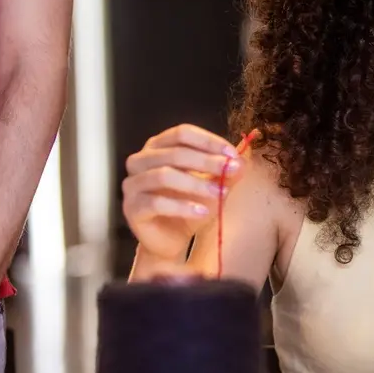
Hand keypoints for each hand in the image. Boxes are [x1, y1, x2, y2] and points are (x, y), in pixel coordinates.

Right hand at [123, 124, 248, 262]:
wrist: (172, 239)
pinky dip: (182, 206)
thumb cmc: (189, 206)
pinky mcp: (131, 208)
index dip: (208, 141)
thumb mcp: (213, 186)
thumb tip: (241, 162)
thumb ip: (225, 172)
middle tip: (230, 170)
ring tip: (219, 193)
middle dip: (206, 161)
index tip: (232, 154)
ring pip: (163, 175)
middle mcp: (140, 160)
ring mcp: (132, 184)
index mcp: (158, 146)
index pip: (182, 133)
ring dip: (196, 183)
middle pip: (174, 152)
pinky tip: (202, 212)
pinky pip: (155, 203)